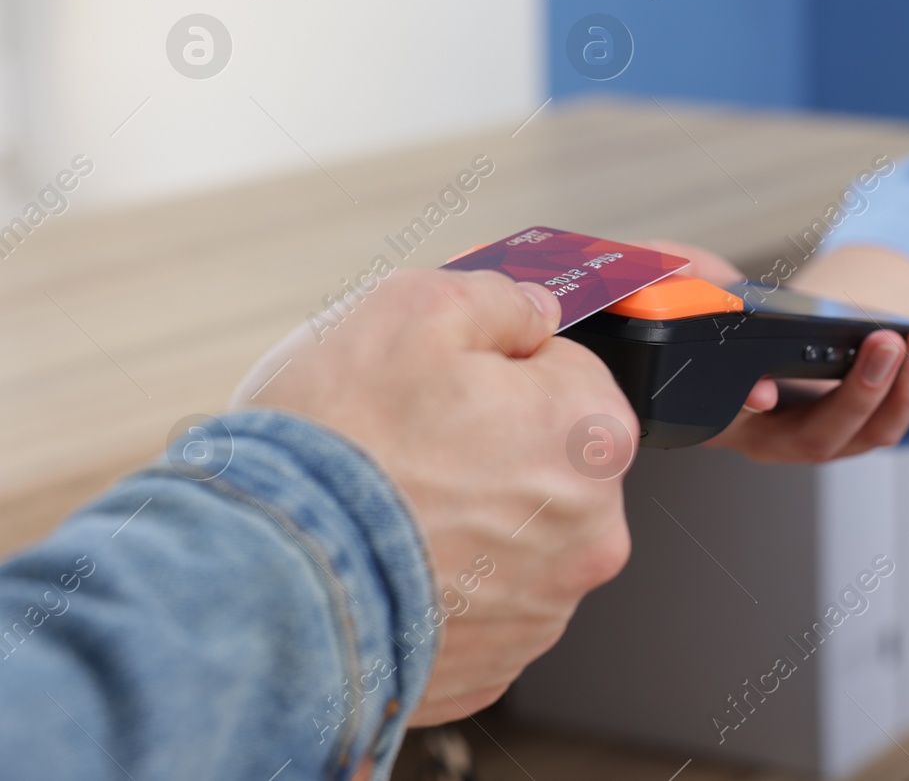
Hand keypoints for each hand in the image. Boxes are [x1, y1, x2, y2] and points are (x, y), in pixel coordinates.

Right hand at [231, 268, 635, 725]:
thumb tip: (535, 311)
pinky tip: (387, 564)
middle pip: (546, 460)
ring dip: (466, 520)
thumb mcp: (417, 307)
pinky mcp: (495, 665)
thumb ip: (502, 299)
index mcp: (591, 435)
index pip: (568, 373)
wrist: (261, 583)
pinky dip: (441, 584)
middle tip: (408, 445)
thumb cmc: (337, 447)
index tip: (448, 385)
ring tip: (387, 508)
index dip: (500, 369)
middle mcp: (592, 531)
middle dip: (489, 444)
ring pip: (513, 536)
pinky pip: (478, 603)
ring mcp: (545, 607)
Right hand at [643, 241, 908, 461]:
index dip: (744, 408)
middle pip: (814, 437)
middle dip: (855, 395)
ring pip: (861, 436)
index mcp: (711, 414)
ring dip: (898, 391)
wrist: (754, 331)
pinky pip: (886, 423)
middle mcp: (764, 438)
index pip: (724, 421)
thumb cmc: (716, 314)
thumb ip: (669, 277)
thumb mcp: (686, 287)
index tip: (763, 391)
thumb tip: (650, 260)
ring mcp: (812, 437)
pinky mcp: (850, 428)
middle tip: (881, 344)